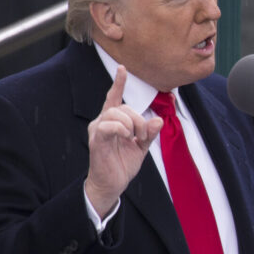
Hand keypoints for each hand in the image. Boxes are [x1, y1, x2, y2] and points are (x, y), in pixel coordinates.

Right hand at [85, 66, 162, 217]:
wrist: (112, 185)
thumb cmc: (122, 165)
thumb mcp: (141, 147)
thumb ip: (149, 133)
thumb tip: (158, 119)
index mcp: (112, 122)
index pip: (114, 97)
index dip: (118, 83)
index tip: (122, 68)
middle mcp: (102, 122)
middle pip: (122, 106)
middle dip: (138, 119)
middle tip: (142, 136)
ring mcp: (97, 130)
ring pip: (115, 112)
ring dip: (131, 123)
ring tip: (133, 138)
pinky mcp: (96, 140)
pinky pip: (107, 125)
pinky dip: (121, 128)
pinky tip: (126, 137)